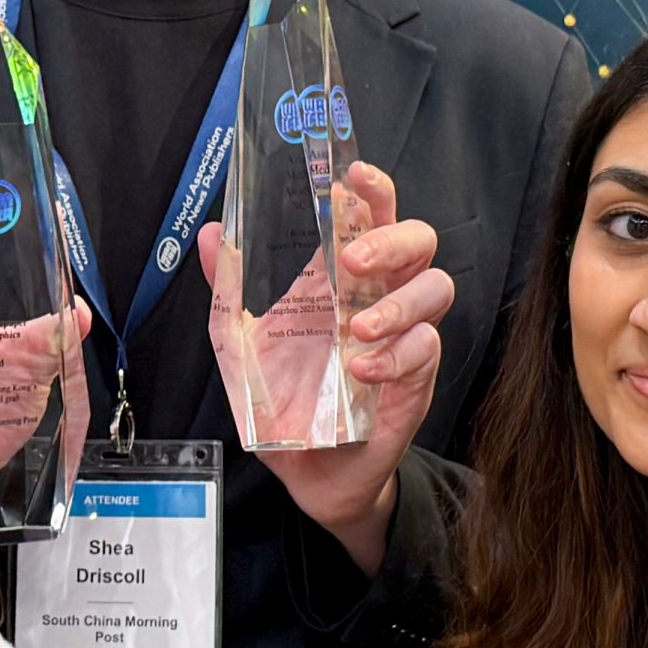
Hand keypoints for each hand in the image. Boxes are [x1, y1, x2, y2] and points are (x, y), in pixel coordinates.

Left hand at [228, 159, 450, 569]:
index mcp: (342, 277)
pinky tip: (361, 369)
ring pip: (436, 288)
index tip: (353, 172)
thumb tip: (211, 234)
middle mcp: (381, 296)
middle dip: (392, 238)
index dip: (372, 188)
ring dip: (398, 301)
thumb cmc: (283, 402)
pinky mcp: (419, 378)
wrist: (310, 475)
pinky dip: (395, 355)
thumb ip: (230, 290)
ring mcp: (405, 335)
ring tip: (357, 327)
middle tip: (352, 258)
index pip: (370, 215)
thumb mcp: (242, 344)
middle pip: (419, 239)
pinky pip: (427, 349)